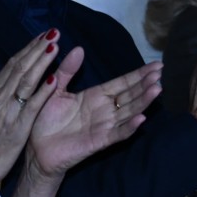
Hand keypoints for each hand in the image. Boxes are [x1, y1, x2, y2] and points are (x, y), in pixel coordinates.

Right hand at [0, 32, 64, 186]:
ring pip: (27, 82)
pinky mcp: (18, 126)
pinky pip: (32, 105)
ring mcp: (8, 111)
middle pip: (21, 68)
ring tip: (55, 46)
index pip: (12, 64)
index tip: (43, 35)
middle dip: (38, 48)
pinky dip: (43, 91)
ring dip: (42, 62)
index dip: (28, 48)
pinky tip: (54, 78)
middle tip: (54, 32)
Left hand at [26, 50, 162, 180]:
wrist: (36, 149)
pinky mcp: (99, 142)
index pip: (123, 83)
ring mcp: (104, 126)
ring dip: (143, 101)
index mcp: (96, 96)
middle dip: (145, 84)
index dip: (139, 74)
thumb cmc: (46, 120)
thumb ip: (67, 70)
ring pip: (129, 112)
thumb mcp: (55, 89)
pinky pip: (118, 134)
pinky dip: (129, 127)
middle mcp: (105, 110)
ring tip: (156, 89)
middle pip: (130, 95)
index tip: (156, 65)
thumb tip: (78, 48)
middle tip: (160, 73)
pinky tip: (141, 118)